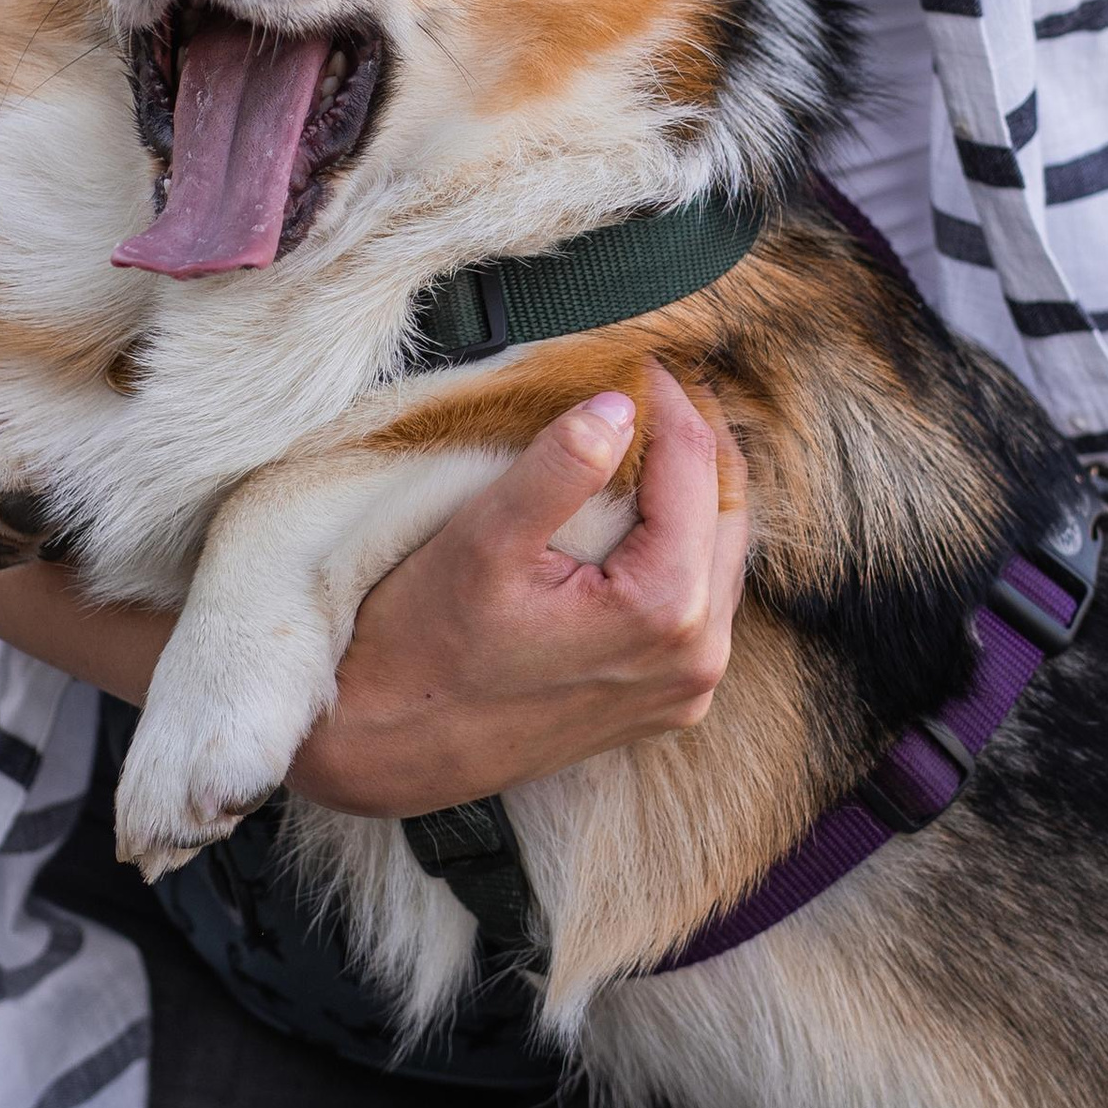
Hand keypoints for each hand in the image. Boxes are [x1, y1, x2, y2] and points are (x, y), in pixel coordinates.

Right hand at [286, 363, 747, 818]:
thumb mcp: (484, 540)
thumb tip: (618, 404)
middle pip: (726, 512)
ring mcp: (685, 690)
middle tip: (653, 384)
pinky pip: (701, 604)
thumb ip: (560, 467)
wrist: (381, 750)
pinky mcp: (663, 704)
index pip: (695, 467)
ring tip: (650, 435)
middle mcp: (696, 659)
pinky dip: (683, 546)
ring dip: (695, 493)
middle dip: (694, 439)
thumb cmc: (420, 648)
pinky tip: (643, 514)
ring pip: (721, 558)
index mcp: (666, 611)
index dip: (668, 398)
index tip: (635, 356)